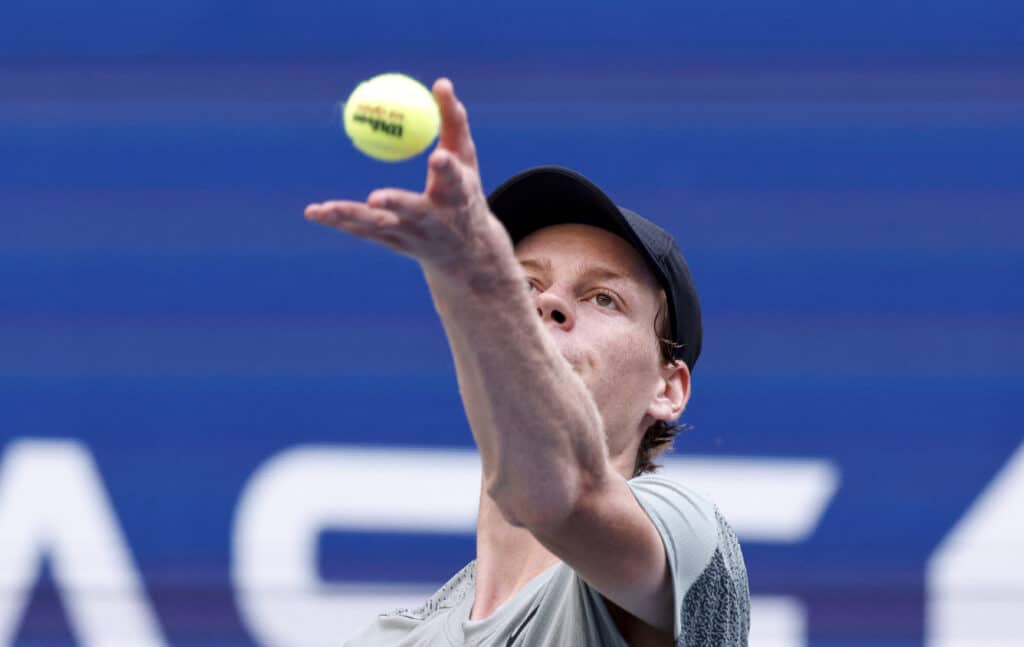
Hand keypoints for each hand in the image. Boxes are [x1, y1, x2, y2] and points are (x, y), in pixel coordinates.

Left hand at [304, 78, 509, 276]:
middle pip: (413, 210)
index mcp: (457, 196)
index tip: (437, 156)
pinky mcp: (393, 244)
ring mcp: (411, 235)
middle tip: (374, 197)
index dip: (446, 169)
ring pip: (379, 225)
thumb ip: (454, 121)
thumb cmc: (464, 193)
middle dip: (395, 204)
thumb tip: (441, 82)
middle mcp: (434, 220)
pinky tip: (315, 212)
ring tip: (324, 209)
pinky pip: (363, 231)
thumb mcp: (465, 158)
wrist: (464, 252)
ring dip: (351, 216)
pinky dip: (339, 221)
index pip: (453, 180)